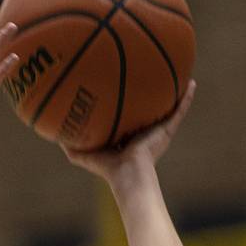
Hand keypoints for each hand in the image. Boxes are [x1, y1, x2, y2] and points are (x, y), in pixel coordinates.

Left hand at [62, 80, 195, 183]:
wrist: (128, 175)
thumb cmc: (107, 168)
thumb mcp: (83, 154)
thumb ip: (70, 144)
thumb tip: (53, 133)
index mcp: (126, 136)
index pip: (125, 116)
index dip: (123, 103)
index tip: (121, 86)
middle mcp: (142, 131)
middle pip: (146, 107)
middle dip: (147, 93)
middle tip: (148, 70)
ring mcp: (157, 131)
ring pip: (166, 106)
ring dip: (171, 91)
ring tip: (176, 71)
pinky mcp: (167, 131)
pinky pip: (179, 111)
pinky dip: (187, 98)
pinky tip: (192, 83)